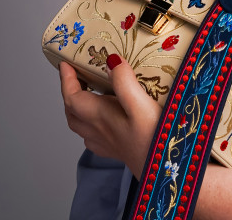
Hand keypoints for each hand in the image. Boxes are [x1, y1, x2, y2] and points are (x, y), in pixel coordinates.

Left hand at [59, 56, 161, 177]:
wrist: (166, 172)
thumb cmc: (155, 138)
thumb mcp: (141, 104)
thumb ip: (124, 81)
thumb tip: (111, 60)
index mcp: (100, 118)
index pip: (72, 97)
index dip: (66, 79)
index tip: (65, 63)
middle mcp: (98, 131)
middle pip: (72, 111)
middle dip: (69, 92)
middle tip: (74, 75)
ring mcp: (107, 144)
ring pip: (81, 125)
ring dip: (78, 107)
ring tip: (87, 92)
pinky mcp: (118, 151)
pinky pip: (93, 136)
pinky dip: (91, 123)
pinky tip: (103, 119)